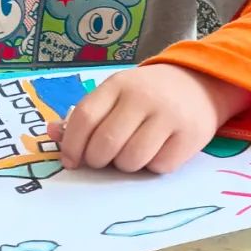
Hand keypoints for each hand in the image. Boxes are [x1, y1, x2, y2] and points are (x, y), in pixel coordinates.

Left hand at [50, 63, 250, 173]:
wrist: (200, 83)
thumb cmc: (147, 95)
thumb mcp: (116, 94)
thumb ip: (85, 115)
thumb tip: (51, 133)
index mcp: (118, 84)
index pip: (84, 117)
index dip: (71, 145)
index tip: (71, 160)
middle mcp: (142, 97)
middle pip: (105, 143)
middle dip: (97, 161)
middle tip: (103, 160)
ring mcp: (168, 115)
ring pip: (131, 160)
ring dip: (125, 165)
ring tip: (132, 152)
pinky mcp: (190, 135)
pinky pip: (159, 167)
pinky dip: (153, 167)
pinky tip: (156, 152)